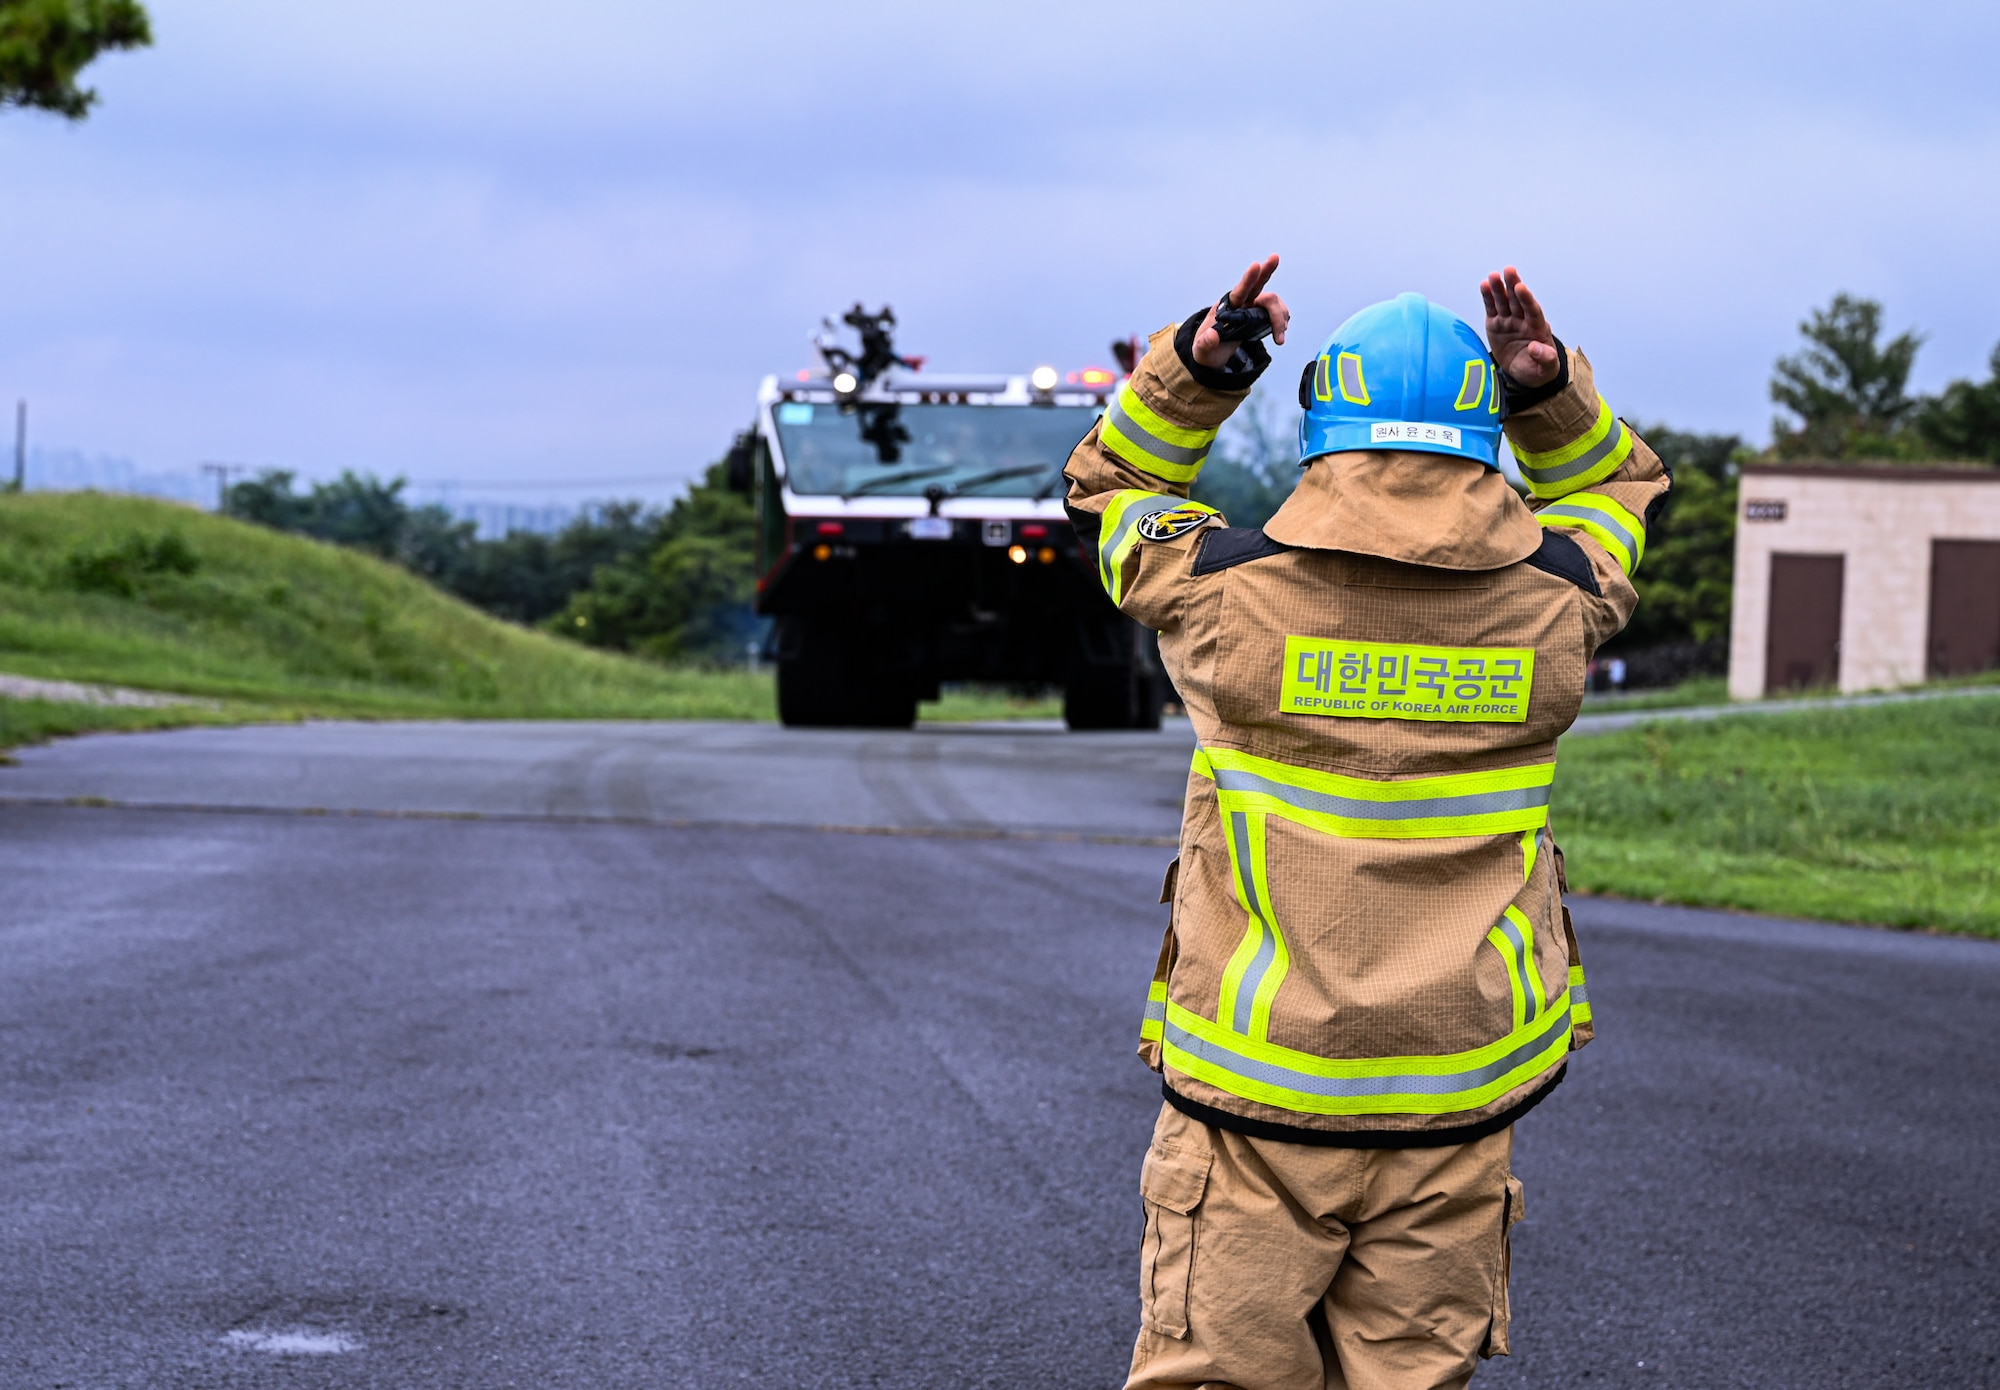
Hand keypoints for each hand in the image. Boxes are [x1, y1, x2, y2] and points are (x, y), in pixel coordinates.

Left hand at [1193, 255, 1289, 367]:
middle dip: (1267, 270)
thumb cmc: (1206, 350)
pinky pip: (1276, 312)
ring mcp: (1252, 309)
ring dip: (1280, 316)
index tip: (1256, 265)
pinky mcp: (1260, 316)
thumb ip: (1205, 344)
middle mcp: (1241, 304)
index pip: (1239, 290)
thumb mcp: (1201, 351)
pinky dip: (1282, 320)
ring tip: (1279, 339)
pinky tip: (1280, 333)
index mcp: (1226, 308)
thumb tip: (1213, 335)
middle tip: (1275, 257)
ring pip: (1271, 302)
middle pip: (1257, 284)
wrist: (1214, 356)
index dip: (1248, 278)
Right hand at [1479, 266, 1558, 386]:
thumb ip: (1545, 358)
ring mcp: (1509, 321)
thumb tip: (1535, 347)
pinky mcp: (1496, 324)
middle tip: (1509, 271)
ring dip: (1499, 288)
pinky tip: (1484, 285)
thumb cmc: (1538, 369)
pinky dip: (1488, 297)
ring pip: (1504, 301)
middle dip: (1513, 285)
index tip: (1521, 288)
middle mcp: (1523, 320)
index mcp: (1537, 329)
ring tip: (1492, 276)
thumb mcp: (1546, 369)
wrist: (1524, 373)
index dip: (1527, 299)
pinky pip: (1492, 308)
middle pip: (1518, 300)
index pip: (1533, 310)